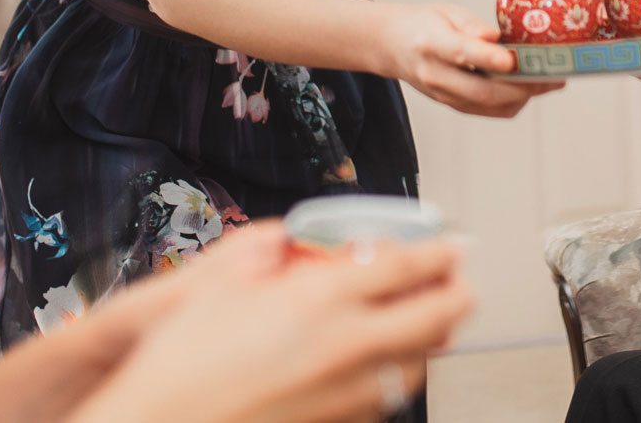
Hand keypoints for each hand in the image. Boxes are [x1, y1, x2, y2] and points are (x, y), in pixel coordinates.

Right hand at [73, 222, 474, 422]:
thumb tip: (284, 241)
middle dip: (458, 293)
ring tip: (434, 319)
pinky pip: (387, 399)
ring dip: (434, 336)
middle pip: (434, 316)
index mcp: (320, 299)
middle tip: (461, 280)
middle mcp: (346, 347)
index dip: (440, 250)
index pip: (407, 265)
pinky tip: (385, 366)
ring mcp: (347, 394)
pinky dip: (397, 376)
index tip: (453, 244)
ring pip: (420, 363)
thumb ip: (262, 252)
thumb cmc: (179, 367)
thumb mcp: (217, 284)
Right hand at [380, 3, 564, 117]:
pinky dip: (513, 102)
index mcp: (431, 44)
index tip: (513, 59)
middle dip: (523, 87)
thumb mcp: (445, 11)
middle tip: (554, 76)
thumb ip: (471, 24)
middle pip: (482, 91)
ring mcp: (443, 95)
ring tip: (551, 81)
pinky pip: (488, 111)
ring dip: (524, 97)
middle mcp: (435, 75)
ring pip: (489, 106)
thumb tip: (497, 38)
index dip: (488, 57)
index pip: (462, 53)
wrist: (393, 46)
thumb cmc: (425, 23)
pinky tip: (530, 88)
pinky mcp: (453, 105)